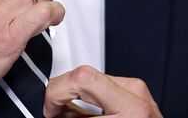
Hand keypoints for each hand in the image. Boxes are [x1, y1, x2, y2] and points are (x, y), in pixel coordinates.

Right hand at [44, 66, 162, 117]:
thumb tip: (54, 111)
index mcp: (130, 110)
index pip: (82, 79)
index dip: (56, 93)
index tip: (50, 110)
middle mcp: (136, 95)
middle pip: (83, 74)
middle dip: (61, 92)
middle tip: (54, 111)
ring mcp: (137, 89)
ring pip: (91, 76)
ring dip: (74, 93)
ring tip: (68, 112)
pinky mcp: (135, 89)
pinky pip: (102, 83)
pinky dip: (87, 95)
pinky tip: (83, 110)